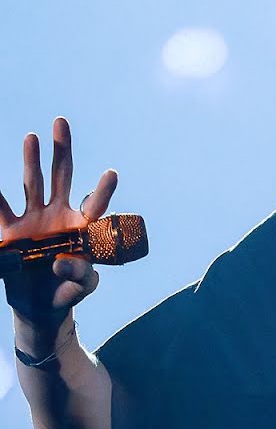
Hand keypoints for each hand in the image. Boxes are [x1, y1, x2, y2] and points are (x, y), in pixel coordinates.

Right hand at [1, 117, 117, 323]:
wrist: (41, 306)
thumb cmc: (68, 291)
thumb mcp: (81, 288)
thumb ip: (81, 277)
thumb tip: (63, 260)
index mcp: (82, 228)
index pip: (96, 205)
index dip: (102, 190)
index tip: (111, 173)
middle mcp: (59, 216)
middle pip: (61, 176)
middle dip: (61, 150)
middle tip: (61, 122)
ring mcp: (33, 221)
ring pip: (32, 184)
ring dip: (31, 161)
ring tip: (32, 136)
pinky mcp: (10, 232)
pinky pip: (0, 209)